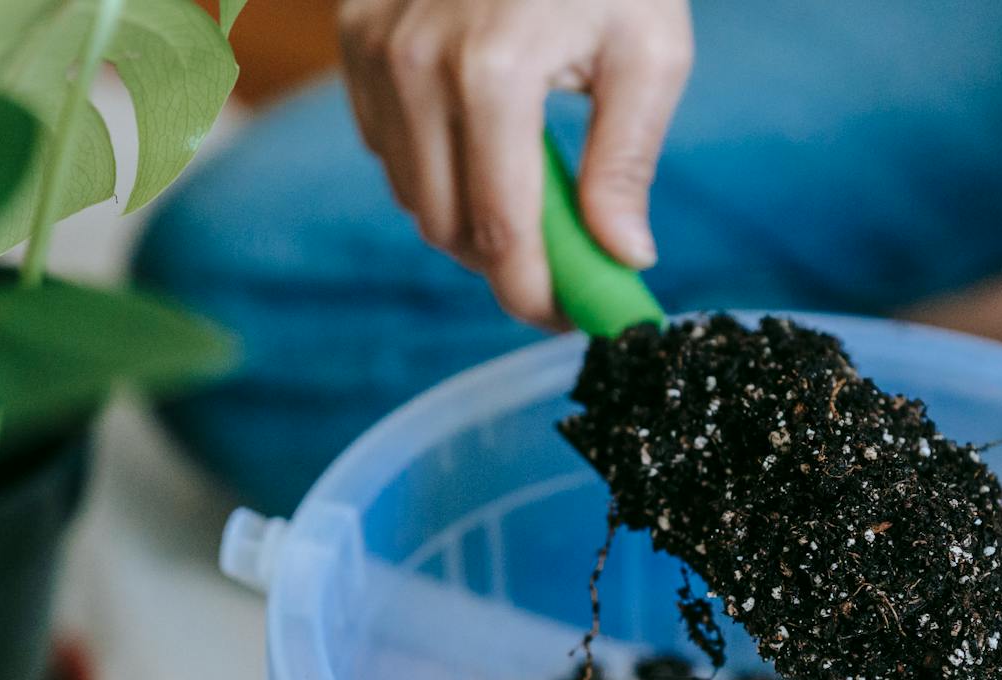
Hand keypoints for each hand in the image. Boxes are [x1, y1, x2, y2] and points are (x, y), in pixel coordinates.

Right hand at [338, 0, 691, 325]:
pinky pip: (383, 146)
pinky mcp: (353, 37)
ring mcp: (374, 49)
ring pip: (411, 195)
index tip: (567, 320)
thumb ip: (626, 162)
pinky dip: (432, 166)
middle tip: (561, 266)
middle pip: (447, 227)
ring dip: (467, 218)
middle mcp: (415, 65)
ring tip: (528, 195)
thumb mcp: (649, 50)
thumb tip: (623, 257)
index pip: (497, 231)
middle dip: (504, 264)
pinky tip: (480, 140)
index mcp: (494, 73)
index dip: (532, 296)